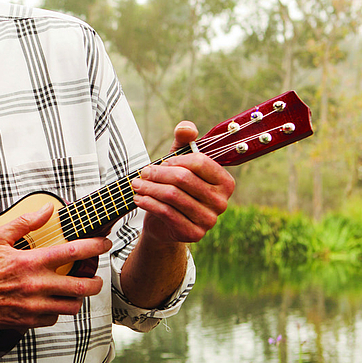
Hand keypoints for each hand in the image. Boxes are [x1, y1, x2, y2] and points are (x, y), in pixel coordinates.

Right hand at [0, 206, 109, 331]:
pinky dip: (57, 311)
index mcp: (30, 262)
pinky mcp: (26, 322)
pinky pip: (53, 319)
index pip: (73, 252)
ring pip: (71, 307)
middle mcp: (34, 286)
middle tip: (95, 276)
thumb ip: (24, 222)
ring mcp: (32, 306)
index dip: (95, 246)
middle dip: (96, 281)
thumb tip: (46, 209)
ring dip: (78, 298)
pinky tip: (51, 301)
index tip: (104, 244)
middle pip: (82, 286)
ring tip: (75, 290)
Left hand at [131, 121, 234, 244]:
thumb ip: (184, 142)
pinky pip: (166, 213)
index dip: (176, 160)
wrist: (167, 224)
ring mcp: (209, 220)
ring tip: (136, 184)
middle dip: (158, 173)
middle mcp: (221, 202)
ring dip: (149, 187)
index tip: (160, 163)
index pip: (200, 163)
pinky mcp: (194, 233)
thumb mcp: (179, 163)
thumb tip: (186, 128)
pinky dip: (148, 203)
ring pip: (172, 196)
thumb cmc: (176, 190)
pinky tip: (138, 198)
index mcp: (225, 182)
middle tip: (142, 173)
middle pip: (183, 179)